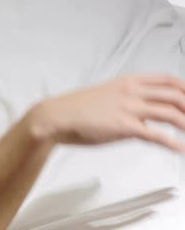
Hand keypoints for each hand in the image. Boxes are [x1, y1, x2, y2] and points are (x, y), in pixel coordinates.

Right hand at [30, 74, 184, 152]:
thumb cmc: (77, 109)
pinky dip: (172, 143)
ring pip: (170, 113)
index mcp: (128, 82)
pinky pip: (155, 135)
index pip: (168, 80)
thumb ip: (130, 104)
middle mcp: (131, 92)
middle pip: (175, 95)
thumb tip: (147, 118)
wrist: (57, 116)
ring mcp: (128, 108)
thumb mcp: (107, 97)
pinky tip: (180, 150)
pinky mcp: (123, 126)